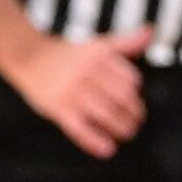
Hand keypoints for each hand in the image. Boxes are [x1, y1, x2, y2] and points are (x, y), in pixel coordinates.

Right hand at [3, 27, 152, 157]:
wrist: (30, 57)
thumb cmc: (69, 54)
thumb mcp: (97, 45)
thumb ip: (126, 42)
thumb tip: (151, 31)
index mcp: (99, 56)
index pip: (130, 79)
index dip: (135, 91)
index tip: (132, 98)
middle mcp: (86, 72)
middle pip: (122, 98)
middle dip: (134, 113)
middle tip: (135, 121)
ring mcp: (72, 91)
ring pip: (106, 114)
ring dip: (121, 128)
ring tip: (126, 133)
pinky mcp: (58, 108)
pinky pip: (80, 129)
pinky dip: (95, 142)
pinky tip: (107, 149)